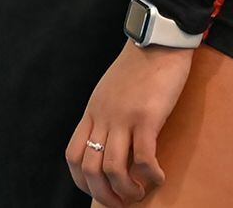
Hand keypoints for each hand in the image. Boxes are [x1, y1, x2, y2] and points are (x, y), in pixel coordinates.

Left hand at [66, 42, 192, 204]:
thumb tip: (111, 144)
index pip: (73, 155)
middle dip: (104, 195)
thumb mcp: (111, 90)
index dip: (82, 182)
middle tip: (122, 203)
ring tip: (142, 193)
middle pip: (90, 168)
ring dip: (127, 191)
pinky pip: (143, 158)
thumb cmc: (139, 66)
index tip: (99, 192)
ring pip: (113, 168)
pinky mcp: (147, 116)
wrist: (158, 41)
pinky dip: (150, 176)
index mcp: (93, 111)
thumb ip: (106, 114)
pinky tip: (159, 177)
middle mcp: (103, 116)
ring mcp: (124, 117)